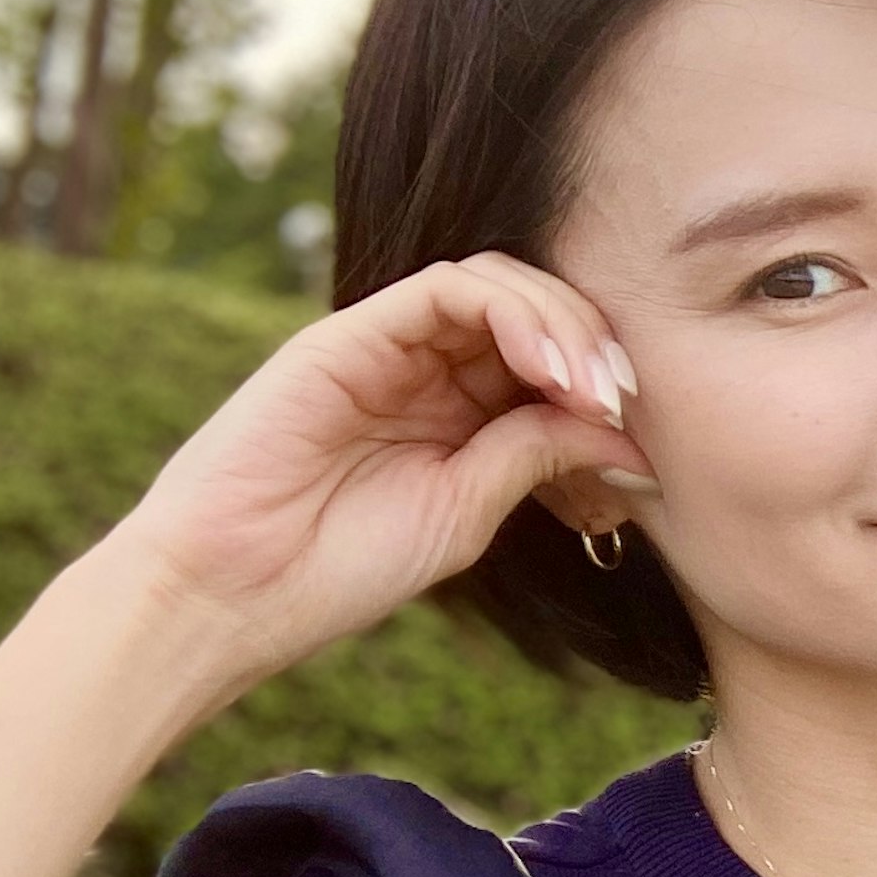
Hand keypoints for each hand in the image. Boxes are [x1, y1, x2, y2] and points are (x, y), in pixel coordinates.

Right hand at [100, 250, 650, 695]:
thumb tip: (628, 428)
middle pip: (534, 310)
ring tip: (594, 390)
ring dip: (563, 326)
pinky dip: (513, 315)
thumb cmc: (343, 566)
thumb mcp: (469, 510)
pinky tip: (549, 372)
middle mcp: (426, 368)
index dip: (605, 377)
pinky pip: (444, 289)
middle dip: (596, 344)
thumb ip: (540, 456)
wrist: (236, 591)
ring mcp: (387, 347)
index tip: (640, 429)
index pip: (550, 357)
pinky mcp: (348, 334)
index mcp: (459, 412)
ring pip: (499, 285)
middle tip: (626, 401)